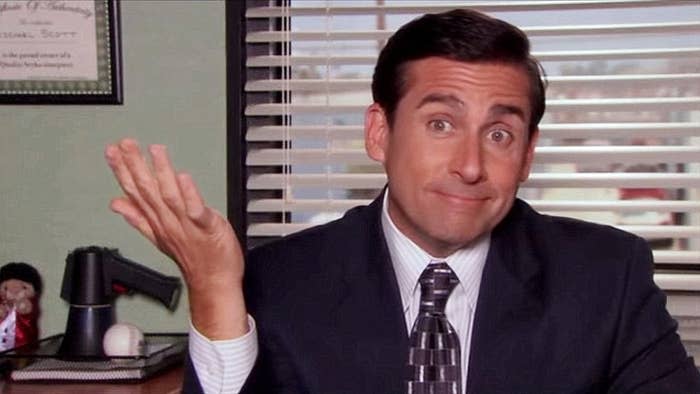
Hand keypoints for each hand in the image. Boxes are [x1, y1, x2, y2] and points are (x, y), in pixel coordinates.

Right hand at [105, 138, 247, 338]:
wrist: (214, 282)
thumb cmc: (194, 258)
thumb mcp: (160, 236)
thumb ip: (138, 217)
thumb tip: (116, 202)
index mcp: (156, 221)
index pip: (134, 192)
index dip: (122, 171)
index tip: (112, 151)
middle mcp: (167, 222)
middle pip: (147, 191)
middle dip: (135, 165)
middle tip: (125, 144)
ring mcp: (186, 225)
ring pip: (168, 196)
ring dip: (160, 173)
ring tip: (155, 150)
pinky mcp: (207, 228)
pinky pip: (196, 210)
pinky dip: (189, 194)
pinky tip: (183, 177)